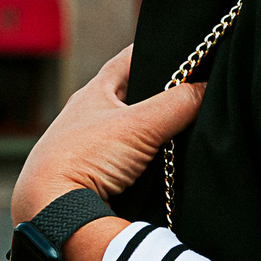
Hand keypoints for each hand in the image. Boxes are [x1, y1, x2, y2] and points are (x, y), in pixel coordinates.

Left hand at [11, 47, 205, 223]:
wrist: (51, 211)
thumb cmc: (83, 158)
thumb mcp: (138, 125)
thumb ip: (177, 104)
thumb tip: (209, 89)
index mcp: (92, 93)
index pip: (126, 60)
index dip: (152, 51)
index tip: (177, 48)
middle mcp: (86, 117)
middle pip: (128, 96)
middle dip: (155, 95)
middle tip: (187, 93)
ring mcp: (87, 148)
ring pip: (126, 131)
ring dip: (149, 132)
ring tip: (181, 131)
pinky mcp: (91, 177)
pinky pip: (124, 161)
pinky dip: (142, 161)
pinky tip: (159, 166)